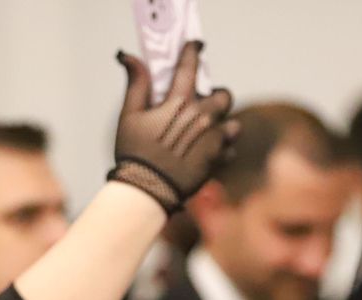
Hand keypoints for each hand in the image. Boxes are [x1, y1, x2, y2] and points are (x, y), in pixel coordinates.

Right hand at [111, 41, 237, 211]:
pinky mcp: (217, 161)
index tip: (196, 45)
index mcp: (179, 103)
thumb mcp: (129, 116)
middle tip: (201, 105)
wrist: (146, 192)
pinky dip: (223, 150)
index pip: (190, 67)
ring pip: (233, 123)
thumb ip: (136, 85)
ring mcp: (212, 140)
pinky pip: (230, 150)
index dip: (193, 52)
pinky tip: (209, 153)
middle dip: (215, 97)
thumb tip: (130, 57)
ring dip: (223, 124)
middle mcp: (202, 117)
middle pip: (223, 95)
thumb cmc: (134, 154)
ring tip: (209, 132)